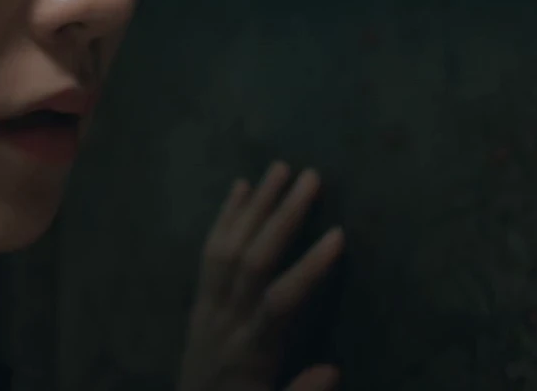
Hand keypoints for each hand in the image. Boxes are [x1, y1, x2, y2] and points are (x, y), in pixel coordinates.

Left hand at [177, 162, 345, 390]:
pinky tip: (241, 188)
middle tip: (311, 178)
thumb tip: (334, 368)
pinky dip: (224, 218)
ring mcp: (207, 309)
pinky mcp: (197, 303)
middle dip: (282, 217)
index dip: (309, 268)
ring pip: (228, 248)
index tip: (339, 235)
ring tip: (280, 168)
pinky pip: (207, 254)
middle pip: (252, 261)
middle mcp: (225, 323)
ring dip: (254, 206)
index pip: (281, 301)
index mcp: (251, 352)